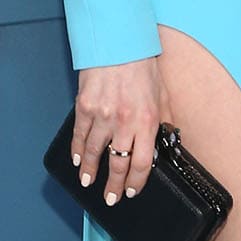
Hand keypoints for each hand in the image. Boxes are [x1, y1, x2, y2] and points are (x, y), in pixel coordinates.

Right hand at [72, 58, 175, 204]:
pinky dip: (77, 151)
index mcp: (147, 120)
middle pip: (117, 164)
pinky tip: (77, 161)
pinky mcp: (84, 107)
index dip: (136, 181)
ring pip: (94, 153)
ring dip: (91, 172)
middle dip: (113, 185)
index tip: (131, 191)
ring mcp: (102, 116)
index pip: (143, 162)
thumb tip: (164, 141)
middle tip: (110, 198)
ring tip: (89, 183)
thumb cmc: (142, 66)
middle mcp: (124, 122)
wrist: (118, 43)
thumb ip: (162, 120)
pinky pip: (79, 136)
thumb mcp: (162, 95)